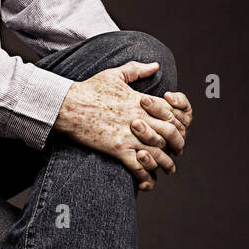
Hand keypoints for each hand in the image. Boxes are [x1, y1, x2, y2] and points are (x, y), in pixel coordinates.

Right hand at [54, 61, 188, 190]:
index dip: (180, 123)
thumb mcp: (114, 74)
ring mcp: (130, 135)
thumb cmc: (88, 89)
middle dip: (178, 144)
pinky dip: (146, 177)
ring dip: (166, 164)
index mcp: (142, 101)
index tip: (179, 129)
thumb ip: (137, 69)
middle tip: (178, 151)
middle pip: (171, 133)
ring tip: (168, 169)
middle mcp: (140, 119)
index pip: (172, 113)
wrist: (68, 105)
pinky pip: (138, 167)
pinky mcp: (118, 149)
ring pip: (158, 153)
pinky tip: (148, 182)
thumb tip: (155, 65)